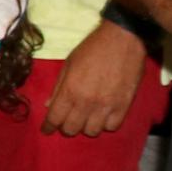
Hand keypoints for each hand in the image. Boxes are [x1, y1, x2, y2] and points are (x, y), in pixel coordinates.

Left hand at [41, 16, 148, 136]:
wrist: (122, 39)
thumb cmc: (92, 49)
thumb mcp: (69, 64)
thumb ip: (58, 87)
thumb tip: (49, 106)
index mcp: (70, 90)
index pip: (55, 118)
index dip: (49, 127)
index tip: (47, 130)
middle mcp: (86, 102)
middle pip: (72, 129)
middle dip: (66, 127)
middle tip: (67, 120)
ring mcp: (106, 106)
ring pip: (92, 131)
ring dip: (86, 127)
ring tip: (86, 118)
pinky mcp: (124, 105)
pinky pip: (112, 127)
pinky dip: (105, 124)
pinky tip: (103, 116)